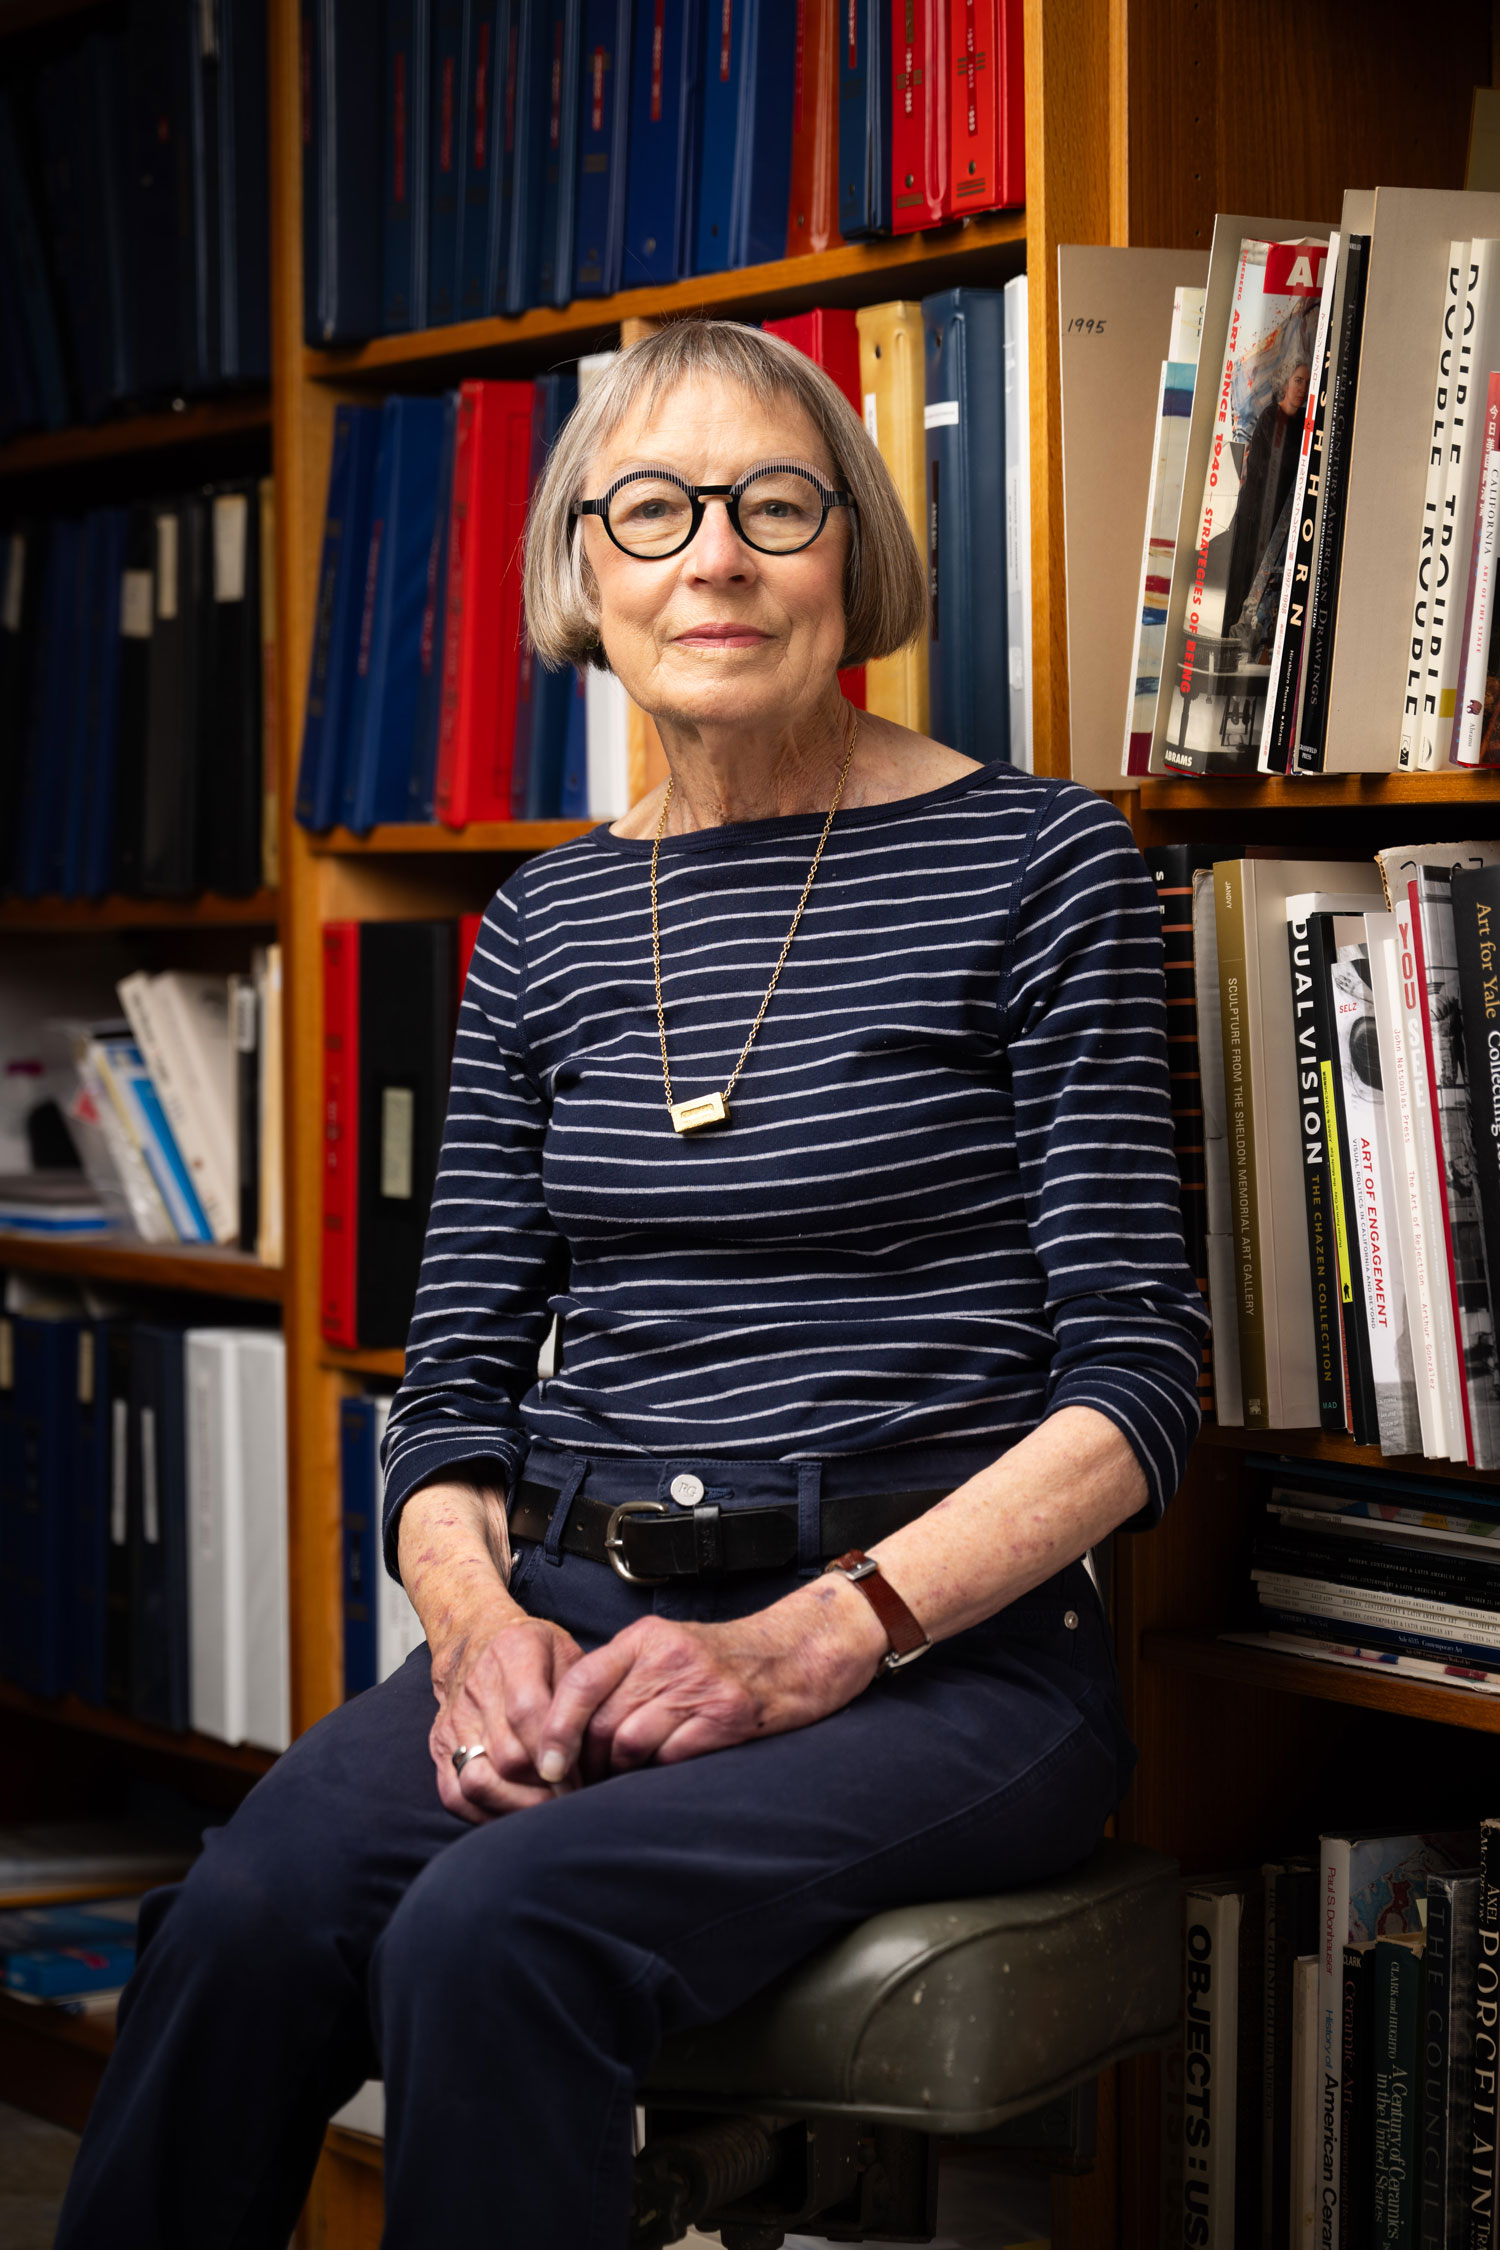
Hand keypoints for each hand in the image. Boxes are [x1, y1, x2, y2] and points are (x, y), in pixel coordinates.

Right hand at [430, 1612, 585, 1823]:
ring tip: (547, 1810)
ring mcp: (453, 1720)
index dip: (556, 1751)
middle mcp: (476, 1686)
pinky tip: (516, 1814)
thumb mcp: (568, 1652)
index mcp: (513, 1651)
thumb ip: (581, 1693)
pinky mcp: (439, 1747)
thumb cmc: (537, 1653)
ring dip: (518, 1806)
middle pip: (508, 1757)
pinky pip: (455, 1796)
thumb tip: (601, 1747)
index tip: (581, 1776)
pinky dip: (487, 1815)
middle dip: (547, 1788)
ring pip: (478, 1783)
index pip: (528, 1711)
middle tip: (575, 1799)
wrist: (476, 1640)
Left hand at [534, 1574, 889, 1785]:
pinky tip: (664, 1773)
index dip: (555, 1728)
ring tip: (625, 1780)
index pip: (581, 1681)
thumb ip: (623, 1677)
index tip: (547, 1764)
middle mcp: (668, 1657)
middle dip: (587, 1761)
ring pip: (631, 1743)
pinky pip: (672, 1757)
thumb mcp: (668, 1648)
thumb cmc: (726, 1659)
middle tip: (586, 1783)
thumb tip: (568, 1730)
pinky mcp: (728, 1716)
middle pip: (602, 1721)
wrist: (800, 1651)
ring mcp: (699, 1686)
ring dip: (620, 1772)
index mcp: (645, 1637)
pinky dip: (659, 1773)